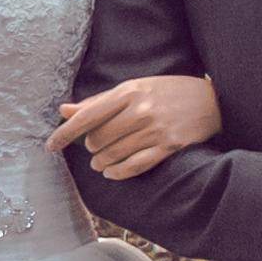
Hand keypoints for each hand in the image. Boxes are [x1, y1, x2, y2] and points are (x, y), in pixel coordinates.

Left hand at [50, 74, 221, 179]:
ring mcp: (156, 130)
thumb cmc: (167, 92)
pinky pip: (135, 166)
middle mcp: (141, 110)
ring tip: (99, 162)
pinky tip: (111, 172)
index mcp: (129, 91)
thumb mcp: (134, 88)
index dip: (65, 133)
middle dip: (90, 148)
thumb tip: (65, 111)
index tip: (50, 145)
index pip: (87, 115)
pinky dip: (117, 172)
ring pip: (114, 154)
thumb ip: (99, 101)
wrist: (211, 100)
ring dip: (101, 162)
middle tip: (92, 149)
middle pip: (99, 138)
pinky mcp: (169, 147)